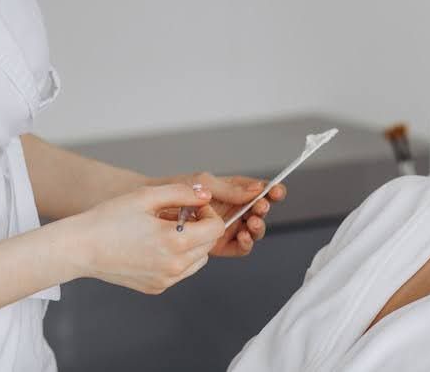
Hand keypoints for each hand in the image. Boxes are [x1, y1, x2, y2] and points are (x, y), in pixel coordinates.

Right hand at [69, 183, 222, 293]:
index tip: (191, 207)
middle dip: (201, 227)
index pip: (215, 229)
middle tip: (177, 215)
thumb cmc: (109, 219)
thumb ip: (182, 192)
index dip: (208, 213)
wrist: (80, 248)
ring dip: (192, 244)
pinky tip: (156, 245)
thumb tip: (206, 194)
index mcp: (175, 242)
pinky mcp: (156, 288)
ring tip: (166, 230)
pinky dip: (178, 258)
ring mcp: (166, 280)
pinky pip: (181, 272)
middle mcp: (174, 266)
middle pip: (209, 245)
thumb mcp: (147, 196)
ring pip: (198, 260)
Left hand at [165, 172, 287, 257]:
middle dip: (263, 209)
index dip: (271, 191)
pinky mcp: (219, 245)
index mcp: (233, 191)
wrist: (153, 209)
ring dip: (256, 227)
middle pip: (259, 212)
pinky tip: (243, 237)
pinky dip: (245, 244)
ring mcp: (227, 227)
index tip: (276, 191)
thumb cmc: (176, 190)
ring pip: (252, 230)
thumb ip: (230, 189)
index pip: (259, 190)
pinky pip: (239, 247)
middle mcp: (233, 209)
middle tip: (260, 207)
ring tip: (251, 223)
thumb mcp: (205, 183)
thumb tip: (257, 188)